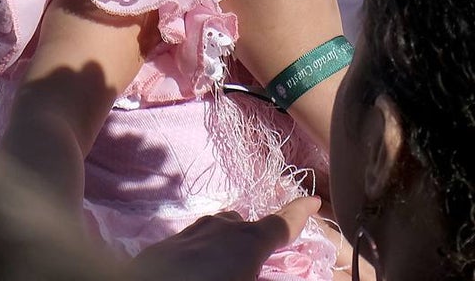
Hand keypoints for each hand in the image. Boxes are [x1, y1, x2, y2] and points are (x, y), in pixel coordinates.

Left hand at [131, 197, 319, 280]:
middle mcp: (221, 230)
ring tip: (224, 268)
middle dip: (255, 238)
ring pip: (216, 232)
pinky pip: (191, 244)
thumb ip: (261, 274)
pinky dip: (199, 255)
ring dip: (225, 245)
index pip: (282, 224)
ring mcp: (189, 234)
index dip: (299, 213)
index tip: (312, 200)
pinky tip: (192, 273)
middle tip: (258, 260)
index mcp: (247, 242)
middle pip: (246, 226)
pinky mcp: (162, 246)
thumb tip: (271, 271)